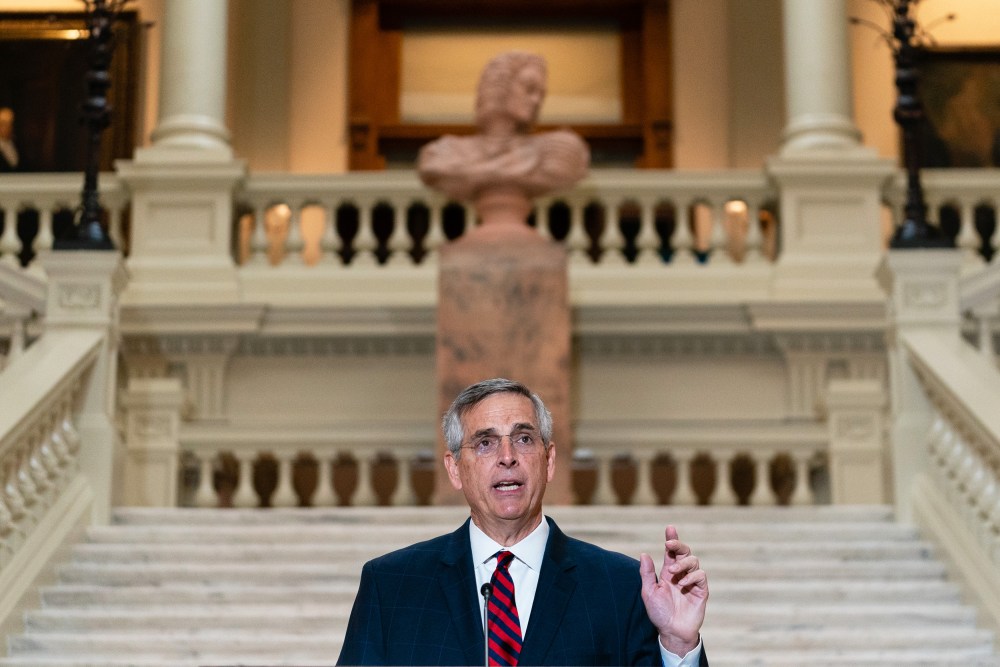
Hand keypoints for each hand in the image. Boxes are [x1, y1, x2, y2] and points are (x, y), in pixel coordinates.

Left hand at [639, 525, 707, 656]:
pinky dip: (692, 577)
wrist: (672, 632)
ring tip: (673, 573)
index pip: (671, 552)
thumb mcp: (649, 592)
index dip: (672, 540)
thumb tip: (644, 554)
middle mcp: (681, 574)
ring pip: (694, 561)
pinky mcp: (701, 591)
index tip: (670, 528)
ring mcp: (692, 582)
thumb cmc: (659, 613)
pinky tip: (683, 584)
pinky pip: (700, 576)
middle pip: (684, 552)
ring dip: (683, 563)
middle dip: (678, 545)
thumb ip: (647, 574)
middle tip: (669, 545)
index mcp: (668, 573)